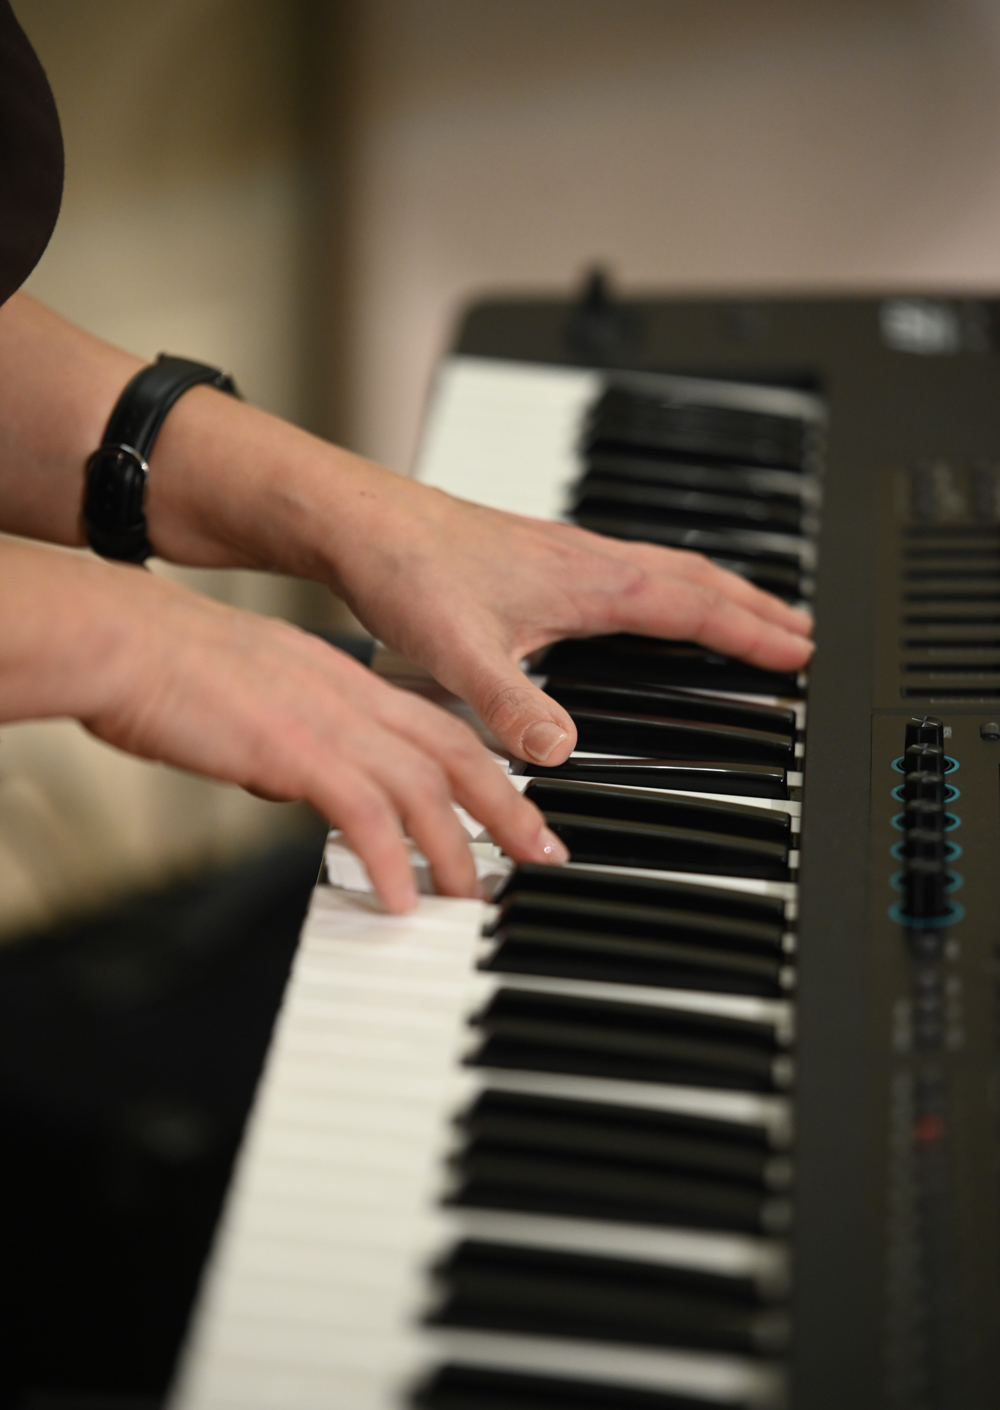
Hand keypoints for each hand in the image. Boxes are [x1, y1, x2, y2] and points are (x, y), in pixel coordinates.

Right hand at [0, 539, 565, 912]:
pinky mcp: (294, 751)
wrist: (123, 639)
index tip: (517, 808)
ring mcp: (328, 722)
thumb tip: (302, 785)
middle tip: (543, 855)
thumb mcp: (257, 697)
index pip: (441, 727)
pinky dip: (391, 861)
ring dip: (457, 851)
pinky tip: (401, 899)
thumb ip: (293, 739)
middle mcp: (352, 697)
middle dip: (509, 811)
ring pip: (423, 790)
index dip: (489, 771)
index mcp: (347, 680)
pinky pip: (363, 816)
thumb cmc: (169, 667)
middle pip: (457, 756)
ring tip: (471, 900)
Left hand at [307, 470, 813, 766]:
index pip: (692, 605)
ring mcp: (567, 554)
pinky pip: (633, 569)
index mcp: (588, 580)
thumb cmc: (407, 570)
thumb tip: (561, 750)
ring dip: (718, 591)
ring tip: (750, 614)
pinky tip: (651, 604)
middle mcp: (588, 560)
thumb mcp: (459, 651)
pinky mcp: (541, 557)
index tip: (796, 652)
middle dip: (754, 608)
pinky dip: (670, 586)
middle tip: (800, 633)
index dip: (748, 631)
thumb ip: (511, 704)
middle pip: (696, 579)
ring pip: (667, 568)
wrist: (359, 522)